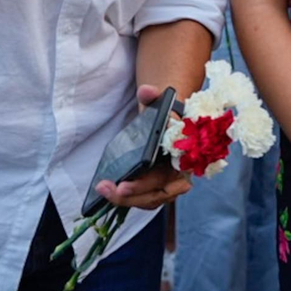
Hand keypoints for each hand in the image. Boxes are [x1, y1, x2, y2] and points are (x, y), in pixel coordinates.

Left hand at [96, 86, 192, 210]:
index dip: (147, 183)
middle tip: (111, 189)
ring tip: (104, 190)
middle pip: (159, 193)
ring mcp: (170, 184)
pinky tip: (110, 192)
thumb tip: (146, 91)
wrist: (169, 123)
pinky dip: (128, 198)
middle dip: (134, 194)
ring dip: (128, 199)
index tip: (127, 182)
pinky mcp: (158, 189)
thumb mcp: (160, 102)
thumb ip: (153, 95)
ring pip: (151, 200)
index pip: (170, 175)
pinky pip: (145, 199)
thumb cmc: (166, 115)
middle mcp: (181, 174)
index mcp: (185, 155)